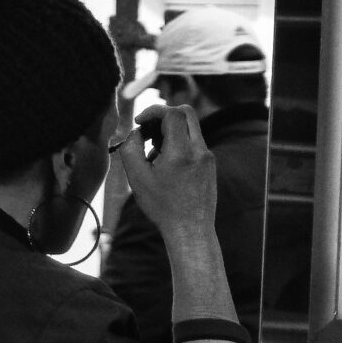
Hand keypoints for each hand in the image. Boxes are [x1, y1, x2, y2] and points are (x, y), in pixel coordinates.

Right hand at [116, 104, 216, 239]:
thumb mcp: (137, 178)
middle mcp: (199, 151)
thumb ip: (131, 148)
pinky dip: (180, 144)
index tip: (140, 123)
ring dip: (171, 131)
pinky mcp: (210, 165)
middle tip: (149, 132)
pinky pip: (195, 143)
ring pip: (191, 128)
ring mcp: (208, 157)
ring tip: (155, 154)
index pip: (172, 113)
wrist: (190, 231)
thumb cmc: (162, 207)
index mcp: (181, 152)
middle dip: (164, 116)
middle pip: (186, 113)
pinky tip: (167, 165)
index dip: (153, 111)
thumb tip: (136, 132)